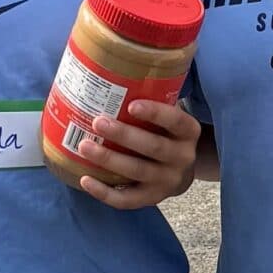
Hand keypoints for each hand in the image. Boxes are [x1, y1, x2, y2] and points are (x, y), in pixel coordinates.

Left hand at [73, 98, 202, 207]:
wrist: (181, 172)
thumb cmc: (165, 134)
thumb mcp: (169, 119)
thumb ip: (153, 100)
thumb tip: (111, 72)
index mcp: (189, 132)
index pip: (176, 120)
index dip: (155, 113)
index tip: (131, 105)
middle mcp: (183, 158)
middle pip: (154, 147)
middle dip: (124, 135)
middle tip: (97, 122)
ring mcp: (168, 181)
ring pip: (138, 171)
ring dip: (110, 159)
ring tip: (83, 146)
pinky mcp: (152, 199)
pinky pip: (127, 200)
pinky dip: (105, 192)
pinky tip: (85, 179)